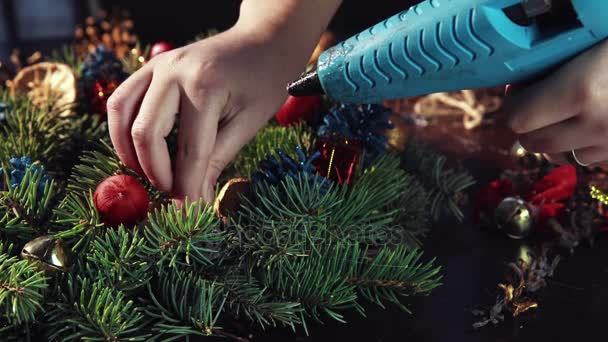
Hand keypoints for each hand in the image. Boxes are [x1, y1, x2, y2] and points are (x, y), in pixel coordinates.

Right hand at [107, 0, 340, 203]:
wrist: (263, 41)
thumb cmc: (265, 81)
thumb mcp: (249, 123)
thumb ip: (218, 160)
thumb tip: (194, 199)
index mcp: (206, 86)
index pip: (190, 151)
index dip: (188, 189)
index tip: (190, 216)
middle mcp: (173, 71)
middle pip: (146, 134)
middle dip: (157, 174)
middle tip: (174, 195)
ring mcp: (157, 65)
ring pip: (121, 115)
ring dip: (130, 153)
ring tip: (153, 176)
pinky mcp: (151, 66)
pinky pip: (121, 99)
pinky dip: (122, 129)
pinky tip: (139, 151)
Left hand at [505, 40, 607, 165]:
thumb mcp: (594, 42)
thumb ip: (557, 58)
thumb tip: (521, 72)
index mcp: (582, 90)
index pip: (517, 117)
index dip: (514, 101)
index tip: (522, 84)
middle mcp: (596, 125)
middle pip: (532, 142)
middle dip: (528, 122)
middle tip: (540, 98)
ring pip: (558, 155)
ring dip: (554, 137)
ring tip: (569, 110)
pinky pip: (588, 159)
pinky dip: (583, 145)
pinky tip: (595, 119)